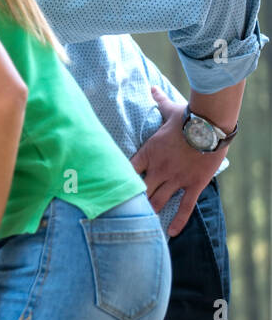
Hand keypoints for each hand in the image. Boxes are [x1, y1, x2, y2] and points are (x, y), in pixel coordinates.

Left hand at [129, 85, 222, 236]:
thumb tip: (151, 87)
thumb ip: (157, 101)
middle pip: (138, 190)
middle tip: (120, 214)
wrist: (210, 124)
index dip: (118, 181)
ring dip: (148, 213)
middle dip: (130, 202)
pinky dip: (178, 221)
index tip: (109, 190)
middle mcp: (158, 169)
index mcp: (147, 153)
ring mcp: (175, 179)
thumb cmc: (188, 116)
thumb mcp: (169, 110)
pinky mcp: (193, 185)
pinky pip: (184, 207)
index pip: (126, 171)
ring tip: (140, 226)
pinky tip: (170, 233)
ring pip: (157, 201)